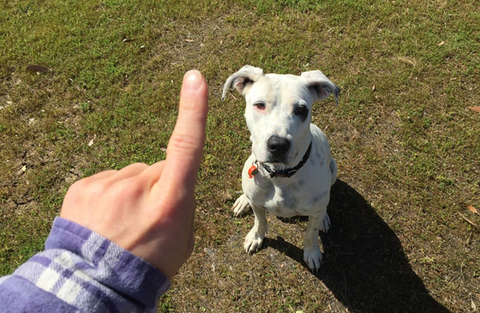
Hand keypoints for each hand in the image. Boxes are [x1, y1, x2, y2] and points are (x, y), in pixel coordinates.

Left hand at [60, 70, 207, 278]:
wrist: (96, 285)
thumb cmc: (148, 265)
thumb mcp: (182, 239)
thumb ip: (180, 204)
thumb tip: (169, 183)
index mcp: (170, 200)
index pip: (186, 146)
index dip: (193, 111)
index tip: (195, 79)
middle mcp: (138, 186)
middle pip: (156, 169)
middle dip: (155, 187)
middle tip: (145, 221)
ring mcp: (107, 184)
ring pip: (129, 176)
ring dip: (129, 194)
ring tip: (121, 226)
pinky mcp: (84, 186)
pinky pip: (106, 181)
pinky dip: (108, 196)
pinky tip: (104, 221)